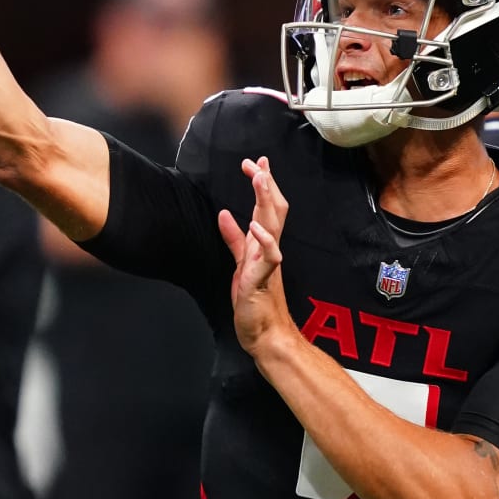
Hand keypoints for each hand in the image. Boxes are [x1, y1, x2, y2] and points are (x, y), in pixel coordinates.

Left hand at [217, 156, 294, 356]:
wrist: (266, 335)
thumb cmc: (255, 303)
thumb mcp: (240, 264)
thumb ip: (234, 239)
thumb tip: (224, 213)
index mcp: (263, 245)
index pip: (267, 207)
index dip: (263, 184)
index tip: (257, 163)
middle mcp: (269, 249)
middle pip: (274, 209)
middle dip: (266, 184)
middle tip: (258, 162)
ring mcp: (268, 263)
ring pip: (273, 225)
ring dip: (266, 200)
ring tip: (260, 178)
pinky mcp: (264, 279)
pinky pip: (269, 256)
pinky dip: (264, 239)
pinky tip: (255, 224)